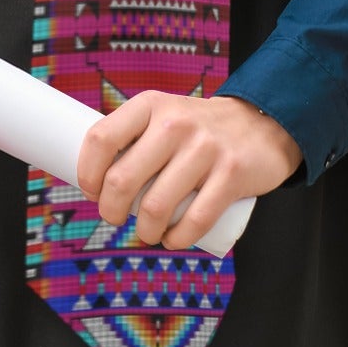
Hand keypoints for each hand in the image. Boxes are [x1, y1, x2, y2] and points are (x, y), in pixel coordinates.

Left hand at [75, 92, 302, 249]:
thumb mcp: (163, 114)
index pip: (101, 138)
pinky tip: (171, 241)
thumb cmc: (197, 128)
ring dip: (143, 232)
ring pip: (155, 207)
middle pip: (122, 179)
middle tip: (113, 218)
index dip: (87, 172)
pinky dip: (177, 240)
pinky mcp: (231, 175)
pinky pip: (195, 220)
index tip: (90, 190)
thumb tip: (96, 176)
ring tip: (145, 233)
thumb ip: (134, 136)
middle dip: (110, 210)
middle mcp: (174, 123)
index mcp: (149, 105)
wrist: (260, 123)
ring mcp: (204, 149)